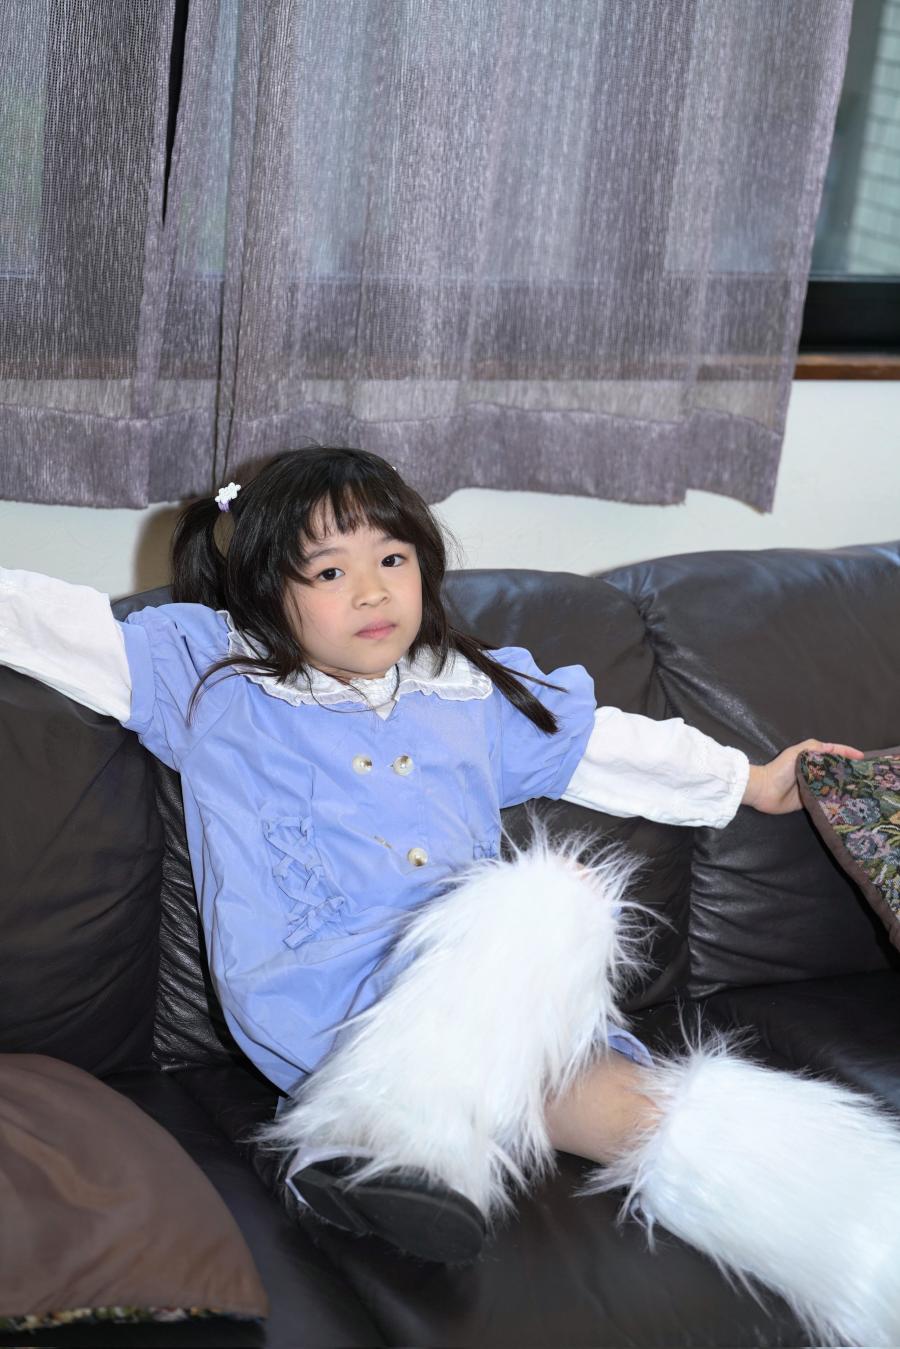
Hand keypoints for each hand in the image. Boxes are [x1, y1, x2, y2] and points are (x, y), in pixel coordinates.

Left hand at [743, 739, 864, 814]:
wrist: (764, 791)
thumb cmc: (779, 770)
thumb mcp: (796, 753)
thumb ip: (813, 748)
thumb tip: (832, 748)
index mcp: (810, 757)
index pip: (833, 752)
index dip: (847, 753)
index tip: (862, 757)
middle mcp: (813, 771)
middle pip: (835, 769)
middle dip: (849, 770)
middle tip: (865, 774)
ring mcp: (812, 786)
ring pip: (832, 784)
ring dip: (844, 785)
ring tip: (860, 788)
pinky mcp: (809, 800)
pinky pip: (825, 799)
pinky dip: (835, 799)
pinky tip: (847, 801)